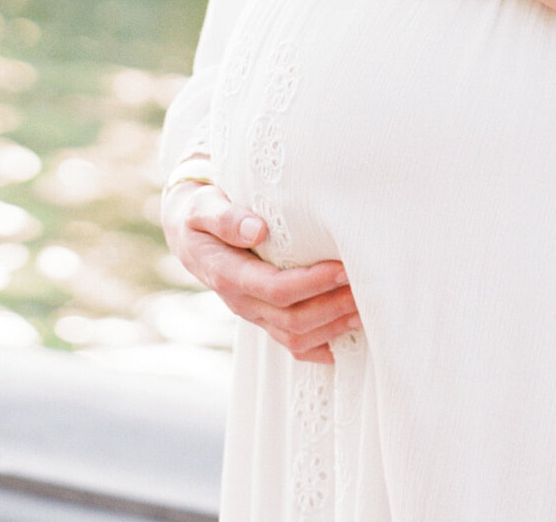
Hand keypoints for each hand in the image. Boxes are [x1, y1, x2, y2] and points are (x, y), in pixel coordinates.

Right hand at [161, 182, 358, 363]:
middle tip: (365, 288)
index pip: (276, 288)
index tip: (343, 268)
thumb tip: (256, 230)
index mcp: (228, 275)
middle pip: (291, 319)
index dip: (312, 283)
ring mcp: (253, 313)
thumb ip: (225, 218)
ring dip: (332, 328)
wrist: (189, 233)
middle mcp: (241, 301)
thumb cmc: (202, 213)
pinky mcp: (262, 316)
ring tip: (365, 309)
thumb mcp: (203, 208)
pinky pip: (290, 344)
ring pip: (295, 337)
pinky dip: (318, 347)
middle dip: (331, 307)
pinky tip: (344, 343)